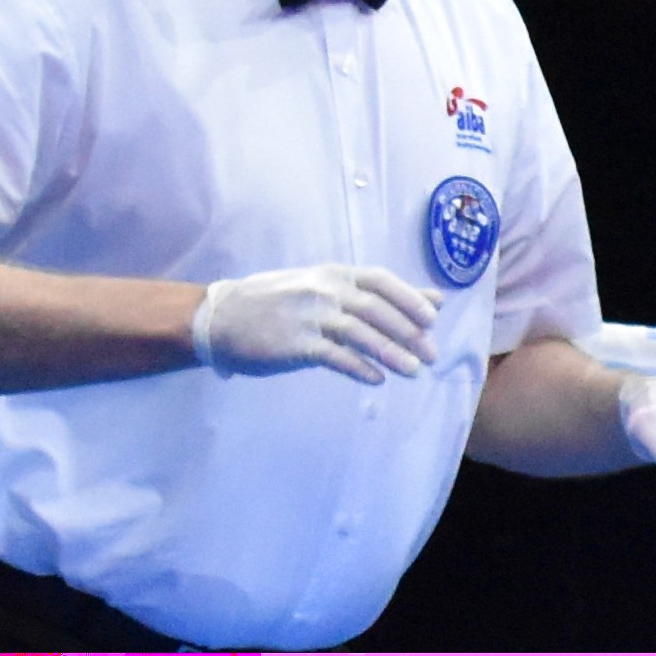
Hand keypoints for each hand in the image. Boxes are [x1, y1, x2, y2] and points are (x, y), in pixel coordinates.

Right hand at [192, 265, 440, 383]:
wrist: (220, 317)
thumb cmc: (280, 304)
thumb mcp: (326, 288)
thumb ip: (378, 295)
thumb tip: (435, 299)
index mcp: (332, 275)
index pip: (380, 281)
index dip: (409, 298)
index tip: (433, 320)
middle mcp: (322, 290)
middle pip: (375, 309)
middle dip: (408, 332)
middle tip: (431, 356)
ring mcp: (307, 316)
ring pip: (359, 333)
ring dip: (390, 353)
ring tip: (413, 371)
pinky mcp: (293, 343)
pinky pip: (333, 356)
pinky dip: (359, 367)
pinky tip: (377, 380)